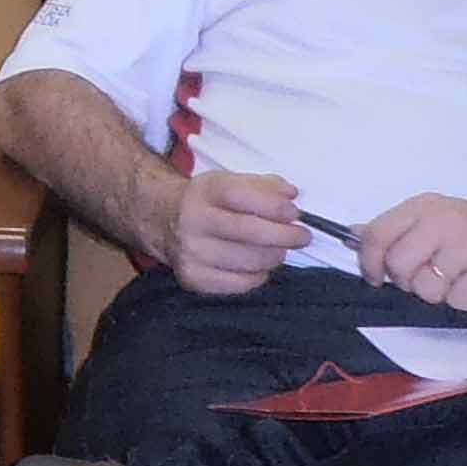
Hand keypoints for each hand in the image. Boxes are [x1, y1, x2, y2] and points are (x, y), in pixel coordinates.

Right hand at [169, 169, 307, 297]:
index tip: (294, 213)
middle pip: (249, 232)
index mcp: (205, 191)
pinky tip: (257, 266)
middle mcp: (193, 220)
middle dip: (285, 236)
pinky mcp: (192, 278)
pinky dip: (258, 276)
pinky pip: (240, 284)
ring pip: (249, 262)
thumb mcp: (232, 181)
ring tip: (277, 250)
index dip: (273, 206)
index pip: (242, 197)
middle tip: (301, 237)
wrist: (165, 220)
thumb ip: (264, 185)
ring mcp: (191, 252)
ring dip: (274, 257)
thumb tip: (291, 195)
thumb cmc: (210, 201)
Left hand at [354, 193, 466, 312]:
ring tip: (457, 277)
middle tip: (429, 276)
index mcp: (423, 207)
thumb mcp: (433, 219)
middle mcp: (443, 221)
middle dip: (408, 281)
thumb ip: (394, 229)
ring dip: (437, 293)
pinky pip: (456, 302)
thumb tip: (352, 235)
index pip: (377, 235)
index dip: (369, 262)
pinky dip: (463, 300)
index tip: (376, 277)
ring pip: (426, 288)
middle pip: (398, 266)